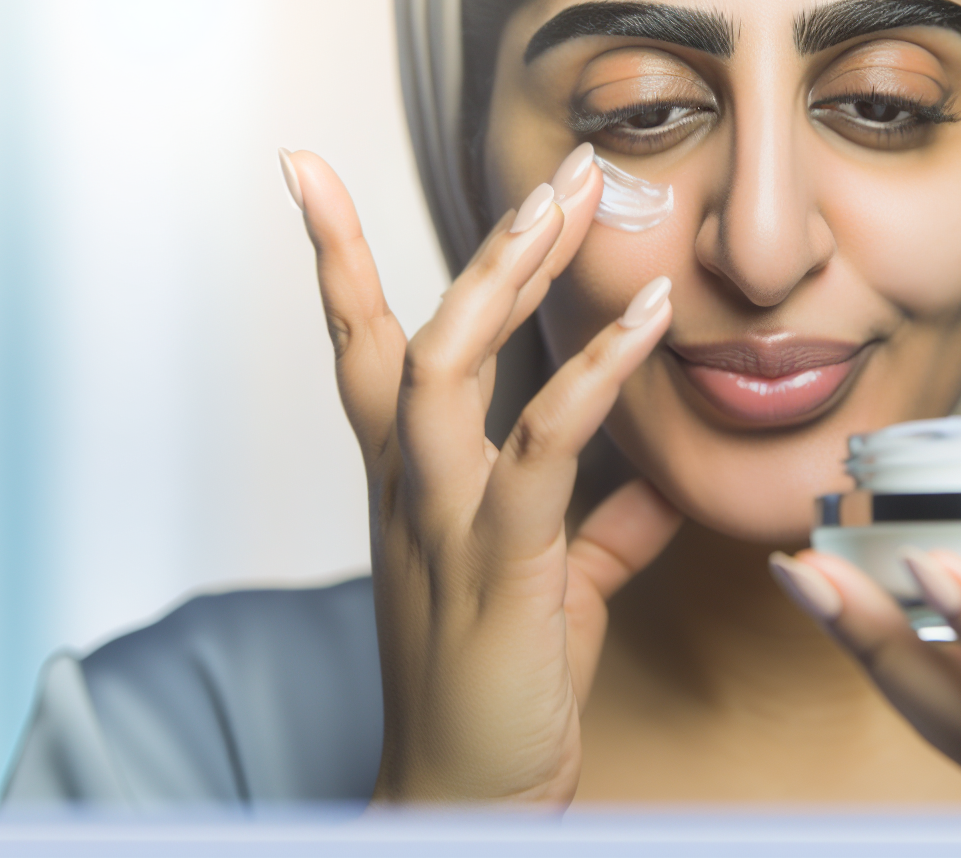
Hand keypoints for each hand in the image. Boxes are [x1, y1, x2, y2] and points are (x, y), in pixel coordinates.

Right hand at [282, 145, 682, 804]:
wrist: (468, 802)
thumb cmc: (501, 693)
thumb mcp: (558, 587)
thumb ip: (600, 521)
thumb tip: (653, 474)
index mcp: (414, 485)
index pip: (369, 347)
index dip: (337, 257)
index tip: (307, 166)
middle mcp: (411, 491)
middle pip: (415, 335)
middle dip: (479, 243)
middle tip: (552, 166)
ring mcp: (444, 524)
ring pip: (447, 370)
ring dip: (506, 278)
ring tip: (568, 202)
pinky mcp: (498, 564)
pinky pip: (541, 450)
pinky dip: (591, 377)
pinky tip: (648, 321)